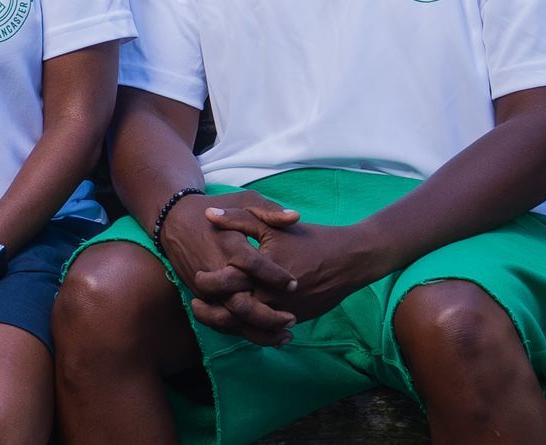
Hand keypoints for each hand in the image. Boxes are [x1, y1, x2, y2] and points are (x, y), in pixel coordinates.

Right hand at [159, 191, 301, 345]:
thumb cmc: (216, 209)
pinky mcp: (201, 296)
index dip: (275, 276)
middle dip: (268, 315)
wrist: (174, 221)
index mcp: (228, 243)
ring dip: (258, 330)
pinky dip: (244, 331)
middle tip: (292, 318)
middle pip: (240, 301)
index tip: (294, 283)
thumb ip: (269, 210)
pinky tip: (268, 335)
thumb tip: (296, 217)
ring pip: (231, 317)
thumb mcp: (243, 201)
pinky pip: (223, 320)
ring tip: (285, 333)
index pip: (253, 265)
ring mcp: (206, 286)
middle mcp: (215, 268)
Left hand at [201, 208, 381, 324]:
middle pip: (234, 313)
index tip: (196, 277)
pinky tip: (240, 320)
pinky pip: (268, 331)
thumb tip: (208, 213)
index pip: (226, 284)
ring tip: (214, 315)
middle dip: (212, 313)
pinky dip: (252, 329)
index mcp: (262, 272)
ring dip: (230, 325)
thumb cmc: (308, 238)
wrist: (348, 259)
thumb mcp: (271, 224)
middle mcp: (272, 297)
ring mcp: (284, 312)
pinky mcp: (295, 320)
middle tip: (197, 304)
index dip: (207, 284)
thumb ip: (238, 219)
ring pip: (249, 327)